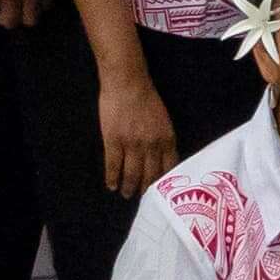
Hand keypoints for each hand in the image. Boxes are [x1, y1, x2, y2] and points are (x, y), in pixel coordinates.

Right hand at [93, 63, 181, 196]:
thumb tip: (162, 157)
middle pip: (150, 175)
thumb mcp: (164, 119)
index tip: (161, 191)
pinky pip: (113, 166)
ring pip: (131, 174)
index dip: (164, 182)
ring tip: (126, 194)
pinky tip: (111, 185)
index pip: (168, 168)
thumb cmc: (147, 97)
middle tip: (142, 196)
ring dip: (129, 187)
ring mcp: (132, 145)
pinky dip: (112, 178)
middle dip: (146, 189)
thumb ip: (163, 138)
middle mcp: (151, 146)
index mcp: (167, 139)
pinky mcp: (113, 141)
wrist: (127, 83)